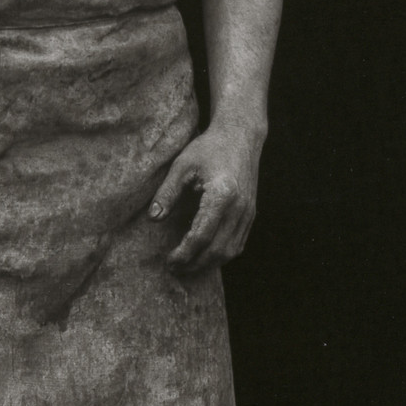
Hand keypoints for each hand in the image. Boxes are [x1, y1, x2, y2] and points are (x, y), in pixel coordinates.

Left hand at [149, 124, 262, 275]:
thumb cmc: (210, 147)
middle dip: (195, 264)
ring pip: (231, 251)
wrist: (240, 136)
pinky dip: (222, 254)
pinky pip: (239, 243)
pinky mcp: (251, 213)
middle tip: (174, 269)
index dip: (184, 253)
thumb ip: (167, 192)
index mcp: (222, 195)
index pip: (202, 236)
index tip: (168, 261)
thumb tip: (153, 218)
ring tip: (187, 267)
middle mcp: (239, 208)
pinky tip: (205, 256)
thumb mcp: (183, 165)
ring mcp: (248, 212)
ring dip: (209, 263)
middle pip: (218, 250)